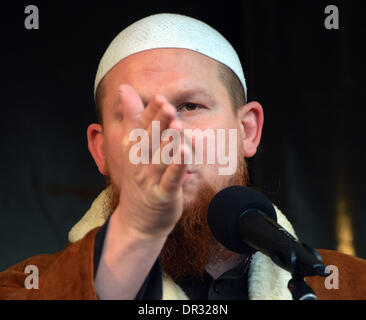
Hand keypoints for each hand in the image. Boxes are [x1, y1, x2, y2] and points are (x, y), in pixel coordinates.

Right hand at [114, 84, 188, 239]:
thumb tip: (124, 89)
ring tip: (176, 125)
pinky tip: (184, 152)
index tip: (159, 97)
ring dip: (167, 142)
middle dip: (158, 123)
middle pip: (149, 141)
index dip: (150, 114)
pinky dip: (177, 166)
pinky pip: (170, 179)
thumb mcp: (131, 148)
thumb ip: (132, 118)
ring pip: (160, 159)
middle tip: (166, 105)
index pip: (140, 128)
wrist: (138, 220)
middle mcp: (140, 163)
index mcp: (133, 150)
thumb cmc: (138, 179)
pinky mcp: (163, 195)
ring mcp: (150, 180)